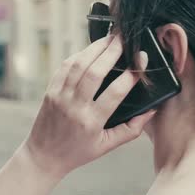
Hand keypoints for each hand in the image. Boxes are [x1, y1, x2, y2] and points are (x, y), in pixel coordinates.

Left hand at [21, 36, 155, 177]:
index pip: (116, 92)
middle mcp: (74, 107)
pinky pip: (65, 67)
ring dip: (95, 48)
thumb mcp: (107, 145)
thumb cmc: (78, 152)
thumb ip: (131, 129)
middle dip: (112, 51)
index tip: (142, 60)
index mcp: (91, 122)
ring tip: (110, 38)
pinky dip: (78, 55)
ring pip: (78, 65)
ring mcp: (60, 97)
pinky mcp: (50, 91)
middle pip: (95, 71)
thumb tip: (151, 111)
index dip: (132, 73)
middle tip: (124, 38)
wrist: (44, 156)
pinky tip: (90, 50)